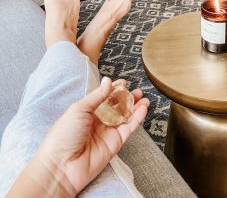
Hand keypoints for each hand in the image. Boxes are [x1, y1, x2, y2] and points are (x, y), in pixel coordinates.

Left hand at [35, 77, 148, 196]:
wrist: (62, 165)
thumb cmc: (63, 135)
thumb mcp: (79, 109)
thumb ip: (97, 95)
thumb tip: (108, 81)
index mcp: (86, 111)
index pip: (104, 97)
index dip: (114, 89)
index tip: (123, 82)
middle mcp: (98, 121)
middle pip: (116, 107)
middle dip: (127, 98)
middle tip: (136, 91)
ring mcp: (107, 132)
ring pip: (125, 117)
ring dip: (135, 107)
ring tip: (144, 98)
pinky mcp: (115, 143)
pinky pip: (128, 128)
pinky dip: (137, 118)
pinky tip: (142, 109)